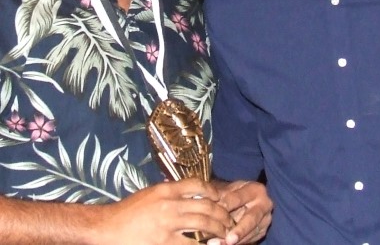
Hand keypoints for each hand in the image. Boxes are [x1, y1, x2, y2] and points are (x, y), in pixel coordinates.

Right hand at [97, 178, 234, 244]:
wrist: (107, 228)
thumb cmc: (128, 212)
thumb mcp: (150, 193)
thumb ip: (170, 193)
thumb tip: (190, 194)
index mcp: (166, 189)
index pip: (197, 184)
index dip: (213, 191)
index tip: (220, 198)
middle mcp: (170, 205)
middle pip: (206, 206)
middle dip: (222, 214)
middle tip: (229, 220)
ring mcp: (168, 226)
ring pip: (203, 225)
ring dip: (218, 230)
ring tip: (225, 234)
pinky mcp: (164, 244)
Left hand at [208, 180, 272, 244]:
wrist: (250, 200)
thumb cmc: (236, 193)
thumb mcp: (230, 189)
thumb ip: (220, 194)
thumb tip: (202, 199)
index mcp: (255, 189)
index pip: (239, 198)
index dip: (226, 205)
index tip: (213, 211)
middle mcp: (264, 204)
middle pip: (251, 218)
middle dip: (239, 230)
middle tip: (228, 240)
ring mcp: (265, 220)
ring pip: (251, 232)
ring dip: (235, 241)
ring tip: (217, 244)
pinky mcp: (262, 232)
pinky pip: (250, 240)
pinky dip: (237, 244)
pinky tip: (223, 244)